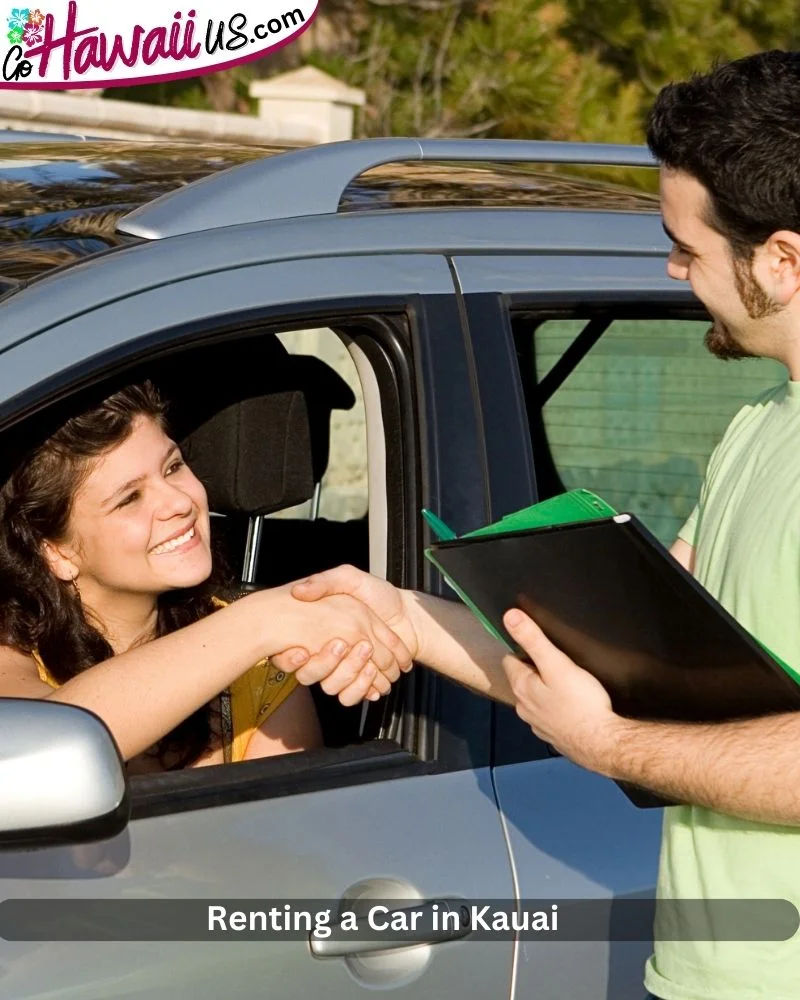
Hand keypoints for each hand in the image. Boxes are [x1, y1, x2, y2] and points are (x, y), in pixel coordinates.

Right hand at [271, 566, 418, 702]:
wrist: (410, 616)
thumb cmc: (380, 596)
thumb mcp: (350, 578)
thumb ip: (326, 582)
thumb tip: (299, 591)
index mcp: (319, 629)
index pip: (295, 652)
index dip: (295, 656)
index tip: (304, 650)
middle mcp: (327, 652)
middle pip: (313, 673)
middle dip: (328, 663)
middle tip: (344, 645)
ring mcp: (343, 668)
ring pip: (331, 687)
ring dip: (349, 676)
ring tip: (367, 664)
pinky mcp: (359, 681)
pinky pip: (349, 696)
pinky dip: (360, 690)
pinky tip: (372, 676)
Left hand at [501, 608, 622, 774]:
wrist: (603, 743)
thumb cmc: (582, 703)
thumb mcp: (557, 663)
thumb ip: (533, 640)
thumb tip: (510, 617)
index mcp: (522, 687)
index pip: (510, 660)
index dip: (522, 649)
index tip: (535, 644)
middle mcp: (525, 708)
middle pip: (522, 680)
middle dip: (533, 670)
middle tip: (555, 662)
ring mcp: (539, 724)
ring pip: (535, 701)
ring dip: (545, 691)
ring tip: (565, 683)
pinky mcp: (555, 736)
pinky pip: (549, 718)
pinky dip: (556, 710)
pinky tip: (571, 707)